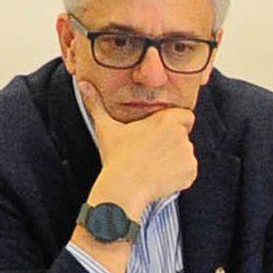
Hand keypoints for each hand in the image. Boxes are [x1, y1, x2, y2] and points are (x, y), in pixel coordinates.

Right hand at [77, 81, 198, 225]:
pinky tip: (159, 176)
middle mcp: (181, 135)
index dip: (175, 123)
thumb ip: (97, 104)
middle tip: (150, 152)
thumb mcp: (106, 129)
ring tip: (153, 165)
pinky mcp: (190, 173)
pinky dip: (179, 175)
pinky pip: (188, 171)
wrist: (123, 188)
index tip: (159, 133)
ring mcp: (187, 155)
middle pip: (183, 135)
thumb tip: (83, 84)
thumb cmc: (116, 158)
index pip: (185, 116)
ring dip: (174, 158)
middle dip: (171, 142)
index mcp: (166, 120)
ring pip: (185, 153)